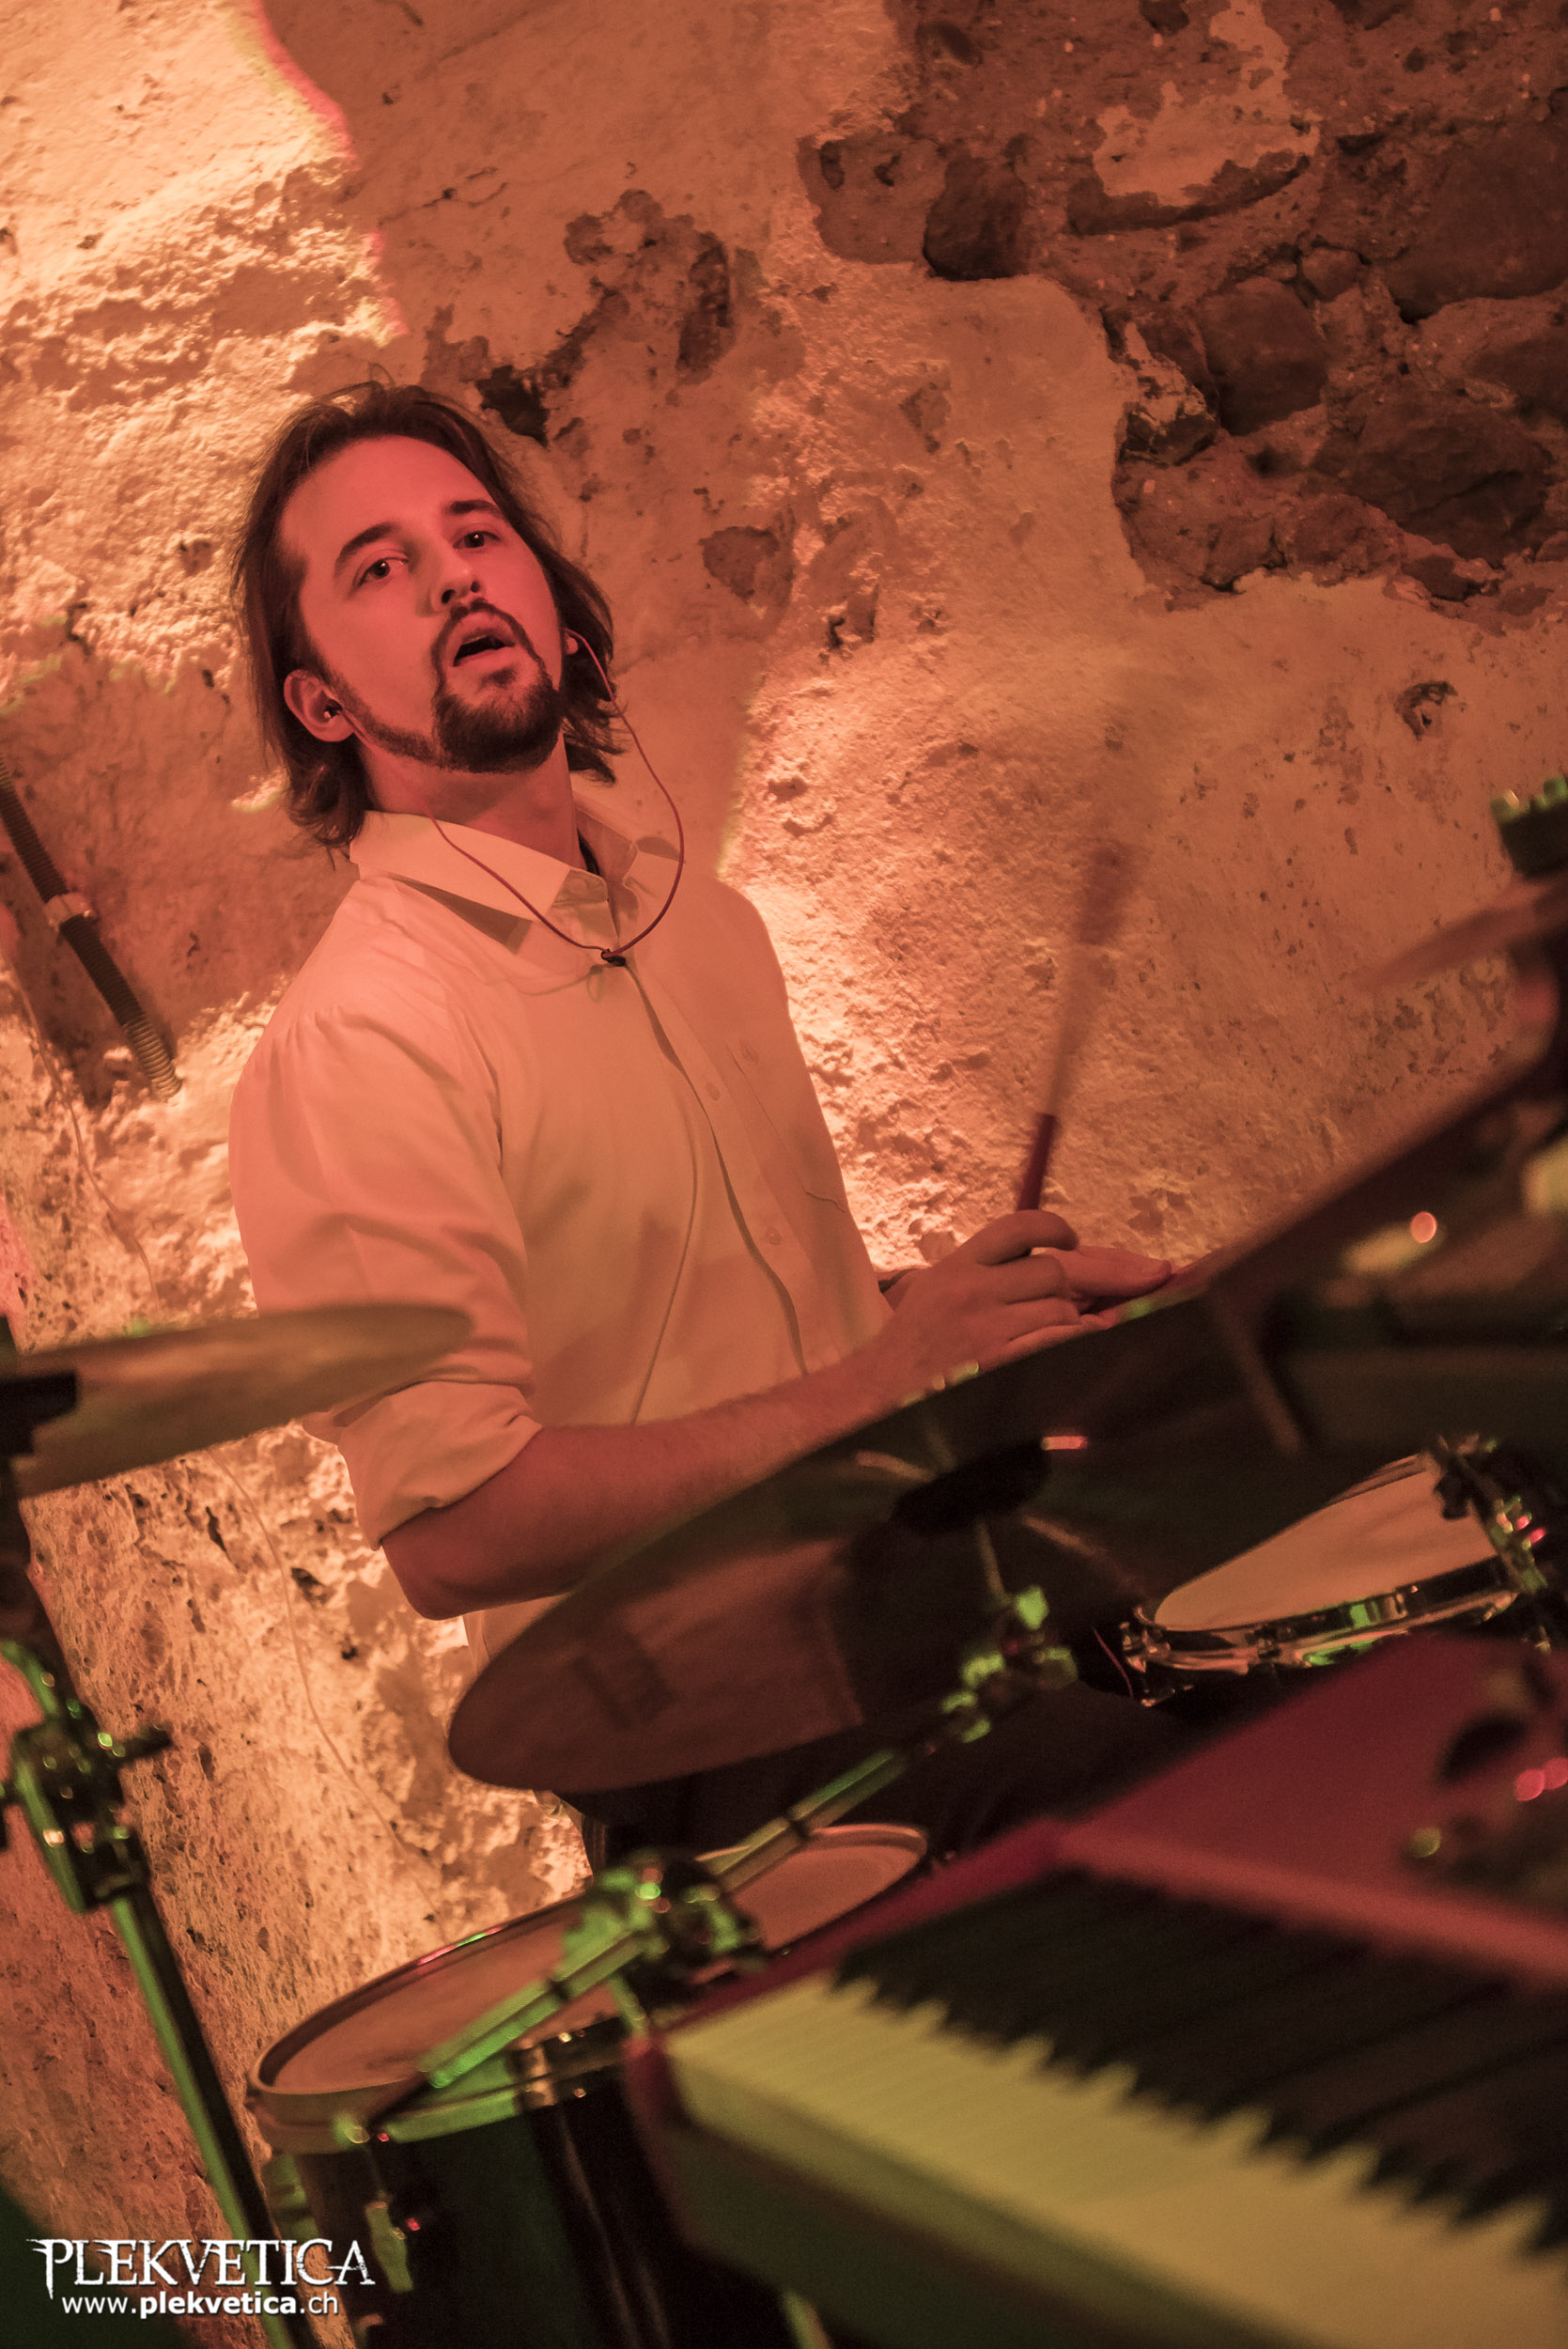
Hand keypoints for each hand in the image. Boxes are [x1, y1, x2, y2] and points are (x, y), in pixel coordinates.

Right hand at [868, 1210, 1169, 1401]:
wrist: (871, 1402)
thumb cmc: (907, 1358)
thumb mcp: (930, 1298)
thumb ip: (980, 1280)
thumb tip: (1057, 1278)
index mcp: (955, 1268)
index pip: (1017, 1227)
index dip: (1056, 1229)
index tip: (1076, 1241)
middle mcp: (971, 1289)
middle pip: (1057, 1267)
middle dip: (1113, 1271)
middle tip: (1155, 1272)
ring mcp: (986, 1326)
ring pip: (1063, 1306)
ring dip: (1084, 1319)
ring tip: (1088, 1331)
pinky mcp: (999, 1362)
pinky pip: (1060, 1341)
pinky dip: (1081, 1342)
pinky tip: (1088, 1347)